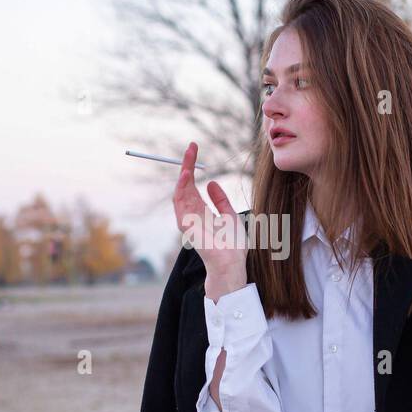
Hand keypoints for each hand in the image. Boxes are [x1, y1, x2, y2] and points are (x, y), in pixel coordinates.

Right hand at [173, 142, 247, 298]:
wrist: (231, 264)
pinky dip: (182, 189)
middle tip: (191, 147)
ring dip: (183, 174)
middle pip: (185, 185)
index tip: (195, 150)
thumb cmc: (231, 245)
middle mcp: (191, 214)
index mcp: (200, 211)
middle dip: (187, 165)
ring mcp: (187, 220)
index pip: (193, 185)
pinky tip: (186, 176)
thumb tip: (210, 182)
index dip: (192, 167)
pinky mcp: (186, 226)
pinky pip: (180, 205)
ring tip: (188, 158)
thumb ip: (220, 200)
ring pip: (180, 192)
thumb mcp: (229, 215)